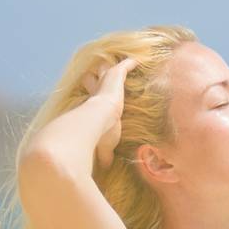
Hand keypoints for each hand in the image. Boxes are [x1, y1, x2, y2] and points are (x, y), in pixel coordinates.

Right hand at [79, 55, 137, 170]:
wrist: (97, 121)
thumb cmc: (98, 136)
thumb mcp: (104, 146)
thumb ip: (104, 155)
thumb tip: (106, 169)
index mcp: (92, 106)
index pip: (90, 95)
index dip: (91, 90)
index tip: (91, 86)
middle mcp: (96, 92)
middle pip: (95, 78)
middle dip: (99, 74)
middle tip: (102, 68)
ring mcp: (105, 83)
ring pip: (107, 68)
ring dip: (114, 66)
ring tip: (121, 60)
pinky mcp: (114, 76)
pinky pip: (124, 66)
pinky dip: (130, 63)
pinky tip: (138, 59)